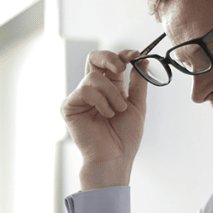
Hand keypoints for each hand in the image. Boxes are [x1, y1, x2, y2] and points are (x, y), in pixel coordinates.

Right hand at [61, 49, 147, 189]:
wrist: (115, 157)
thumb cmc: (125, 137)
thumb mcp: (137, 105)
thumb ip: (139, 82)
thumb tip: (143, 60)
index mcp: (111, 87)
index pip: (112, 62)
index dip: (122, 55)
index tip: (135, 55)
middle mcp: (94, 90)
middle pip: (94, 58)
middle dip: (109, 58)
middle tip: (121, 67)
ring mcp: (80, 97)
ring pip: (93, 76)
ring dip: (111, 93)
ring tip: (117, 111)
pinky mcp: (70, 106)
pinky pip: (84, 90)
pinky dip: (100, 102)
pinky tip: (105, 115)